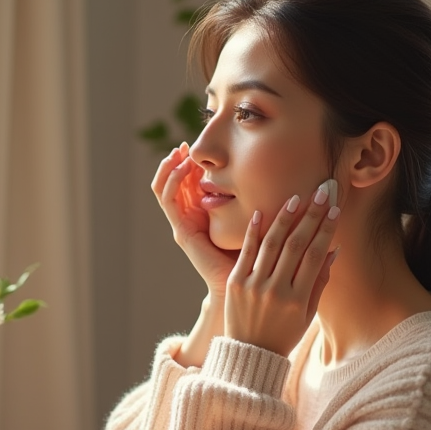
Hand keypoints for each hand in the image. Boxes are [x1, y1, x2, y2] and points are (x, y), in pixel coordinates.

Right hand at [151, 143, 239, 298]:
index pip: (188, 182)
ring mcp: (182, 224)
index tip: (197, 147)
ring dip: (169, 168)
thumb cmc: (253, 254)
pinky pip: (169, 201)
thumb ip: (250, 198)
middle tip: (184, 146)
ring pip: (165, 189)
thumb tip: (265, 170)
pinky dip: (172, 182)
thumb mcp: (250, 217)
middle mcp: (188, 218)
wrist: (244, 283)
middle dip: (176, 162)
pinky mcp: (181, 230)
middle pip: (173, 183)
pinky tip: (182, 168)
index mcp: (202, 214)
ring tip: (178, 152)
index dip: (189, 163)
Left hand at [224, 183, 339, 355]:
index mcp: (298, 300)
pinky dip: (254, 231)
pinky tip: (262, 211)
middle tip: (322, 191)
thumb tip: (333, 249)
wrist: (249, 353)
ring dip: (284, 217)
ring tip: (295, 197)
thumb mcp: (308, 313)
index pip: (314, 256)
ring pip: (271, 244)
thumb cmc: (284, 333)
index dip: (325, 230)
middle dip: (311, 215)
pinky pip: (246, 251)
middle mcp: (276, 291)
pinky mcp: (234, 283)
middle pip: (296, 245)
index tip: (335, 208)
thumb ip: (319, 282)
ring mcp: (253, 286)